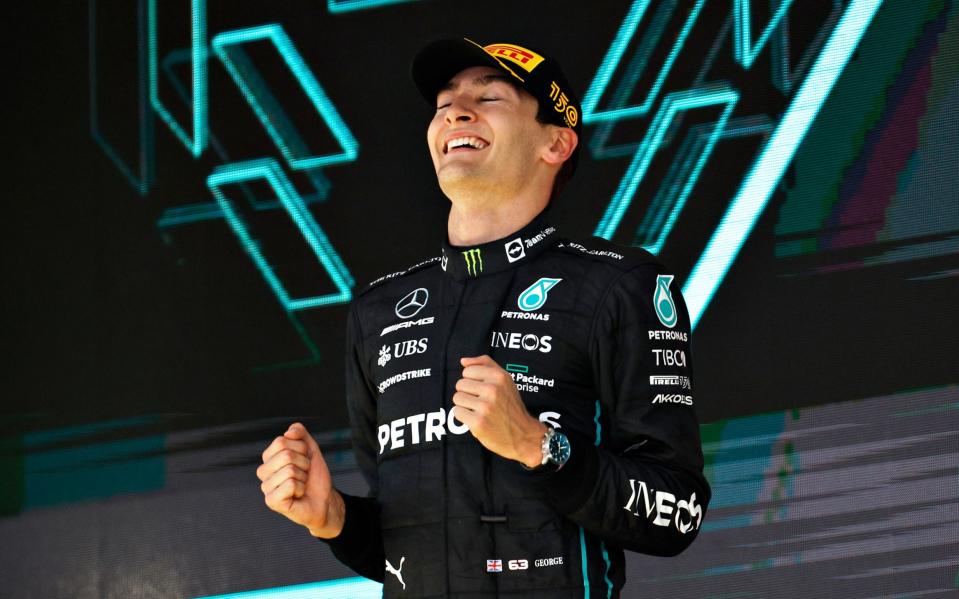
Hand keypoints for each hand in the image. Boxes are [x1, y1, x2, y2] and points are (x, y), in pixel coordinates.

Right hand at [257, 422, 344, 537]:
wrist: (323, 500)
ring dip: (303, 477)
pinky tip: (298, 494)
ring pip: (289, 470)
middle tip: (304, 473)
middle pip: (285, 455)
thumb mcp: (310, 449)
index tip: (304, 459)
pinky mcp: (271, 501)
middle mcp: (264, 472)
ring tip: (301, 484)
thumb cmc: (314, 476)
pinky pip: (290, 485)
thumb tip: (289, 432)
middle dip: (303, 463)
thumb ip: (300, 433)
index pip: (281, 441)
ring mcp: (266, 487)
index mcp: (269, 457)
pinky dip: (301, 488)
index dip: (300, 448)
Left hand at [452, 355, 547, 467]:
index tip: (482, 390)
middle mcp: (493, 390)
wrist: (523, 435)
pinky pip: (457, 412)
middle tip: (481, 402)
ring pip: (457, 398)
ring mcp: (485, 407)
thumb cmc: (511, 406)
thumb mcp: (505, 380)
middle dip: (468, 394)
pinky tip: (476, 419)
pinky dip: (464, 417)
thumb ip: (485, 364)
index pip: (467, 371)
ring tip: (479, 411)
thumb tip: (463, 361)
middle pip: (460, 384)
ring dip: (465, 405)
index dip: (472, 381)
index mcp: (499, 376)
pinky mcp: (478, 422)